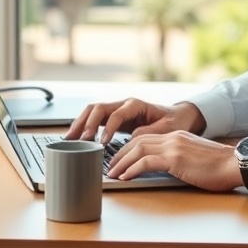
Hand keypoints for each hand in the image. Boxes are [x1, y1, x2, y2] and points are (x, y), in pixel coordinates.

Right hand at [64, 98, 204, 143]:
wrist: (178, 117)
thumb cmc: (173, 122)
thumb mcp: (167, 129)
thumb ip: (149, 132)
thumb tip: (131, 139)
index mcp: (136, 105)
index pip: (116, 114)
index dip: (108, 128)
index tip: (102, 142)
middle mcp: (123, 105)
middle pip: (98, 108)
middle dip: (87, 123)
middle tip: (81, 140)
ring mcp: (117, 110)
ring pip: (92, 111)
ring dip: (80, 123)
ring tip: (69, 138)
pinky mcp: (113, 118)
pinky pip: (94, 119)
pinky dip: (83, 126)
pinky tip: (75, 137)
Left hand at [107, 130, 242, 191]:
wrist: (236, 164)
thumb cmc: (219, 167)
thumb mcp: (195, 158)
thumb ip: (179, 158)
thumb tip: (167, 168)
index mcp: (177, 136)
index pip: (145, 138)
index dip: (129, 149)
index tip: (120, 160)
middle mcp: (173, 137)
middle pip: (137, 142)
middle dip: (120, 155)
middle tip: (110, 167)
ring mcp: (174, 146)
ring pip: (138, 150)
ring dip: (121, 162)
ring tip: (113, 173)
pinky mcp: (175, 158)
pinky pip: (146, 162)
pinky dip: (132, 169)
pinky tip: (125, 176)